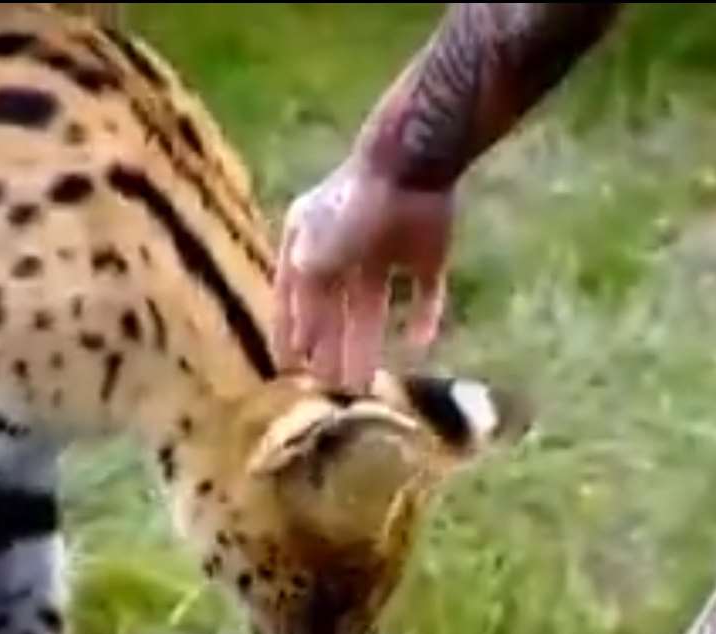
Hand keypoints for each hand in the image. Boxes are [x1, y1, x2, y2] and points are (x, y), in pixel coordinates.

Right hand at [271, 155, 455, 391]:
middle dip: (331, 347)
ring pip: (373, 307)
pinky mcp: (427, 254)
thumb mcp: (314, 252)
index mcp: (310, 240)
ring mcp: (386, 250)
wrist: (412, 165)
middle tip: (332, 387)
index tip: (289, 368)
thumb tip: (298, 334)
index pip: (294, 294)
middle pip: (335, 307)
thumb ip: (304, 295)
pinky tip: (418, 345)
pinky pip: (425, 294)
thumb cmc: (350, 207)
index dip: (291, 330)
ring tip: (365, 381)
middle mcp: (344, 247)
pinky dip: (423, 319)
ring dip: (367, 342)